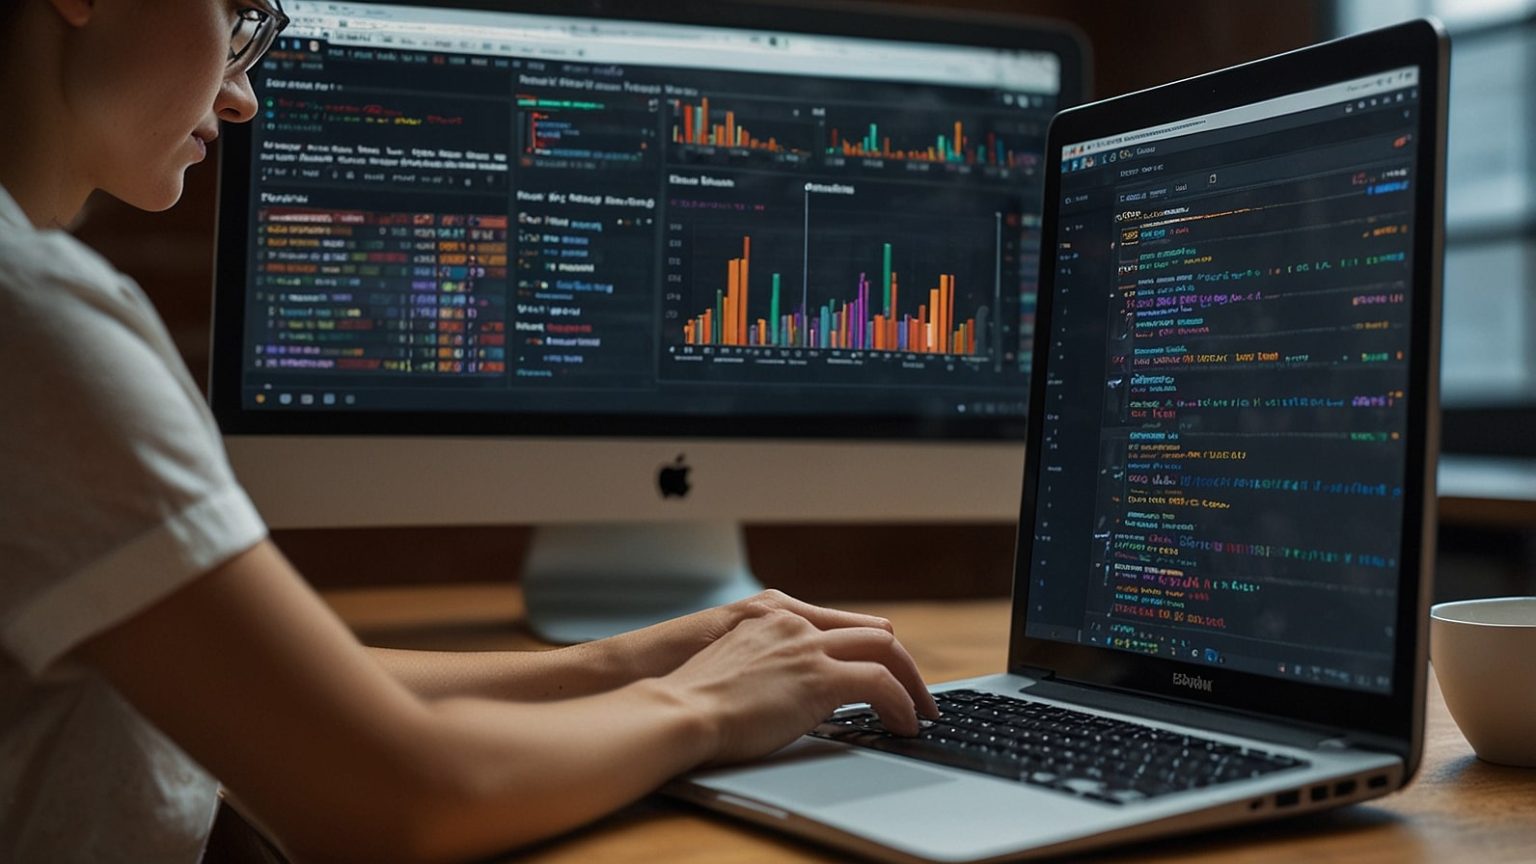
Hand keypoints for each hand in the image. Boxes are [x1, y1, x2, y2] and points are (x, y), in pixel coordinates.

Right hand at [594, 589, 919, 682]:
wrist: (674, 708)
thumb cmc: (690, 698)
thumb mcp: (731, 665)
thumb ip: (765, 664)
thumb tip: (789, 692)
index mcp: (773, 615)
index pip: (841, 622)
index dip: (871, 648)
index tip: (886, 669)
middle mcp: (795, 622)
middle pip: (872, 632)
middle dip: (901, 664)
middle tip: (917, 693)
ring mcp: (808, 647)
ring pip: (884, 652)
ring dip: (910, 685)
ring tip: (921, 712)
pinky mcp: (819, 678)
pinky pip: (879, 685)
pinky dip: (901, 704)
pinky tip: (905, 723)